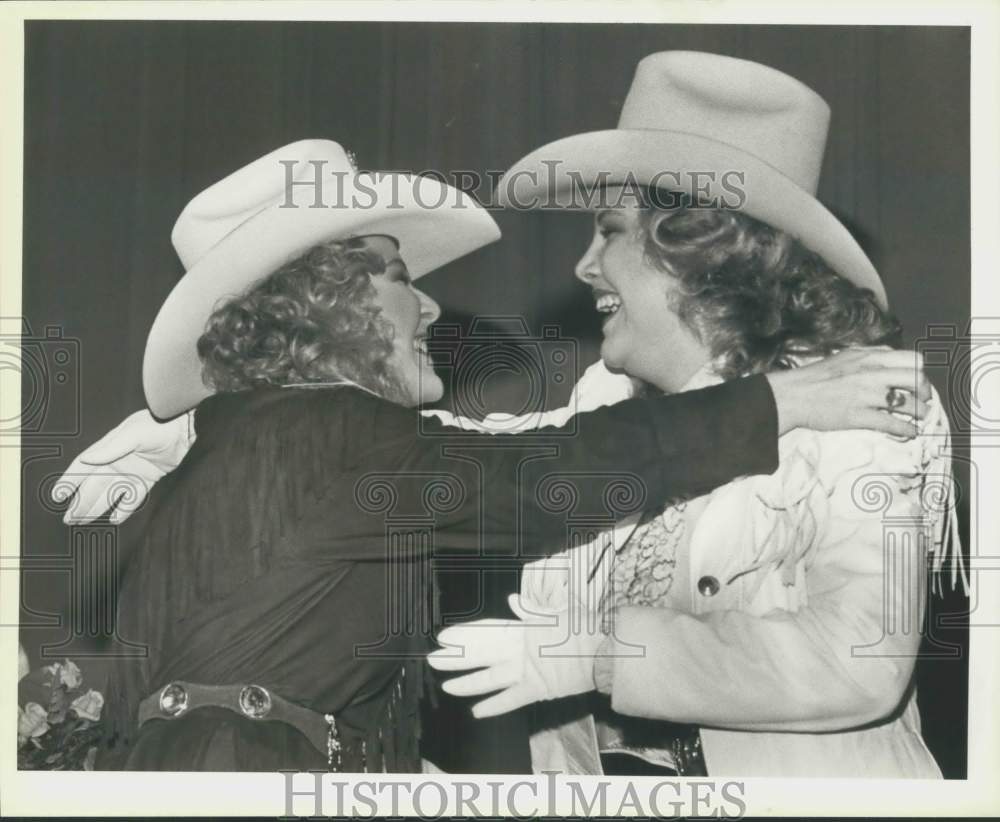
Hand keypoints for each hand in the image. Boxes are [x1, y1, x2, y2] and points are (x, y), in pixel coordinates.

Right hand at [52, 409, 193, 523]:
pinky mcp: (148, 479)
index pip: (82, 467)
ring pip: (110, 494)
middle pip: (93, 486)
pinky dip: (124, 509)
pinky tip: (115, 519)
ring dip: (97, 508)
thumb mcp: (133, 434)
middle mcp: (117, 462)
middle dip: (80, 503)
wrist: (185, 429)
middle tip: (69, 519)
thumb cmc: (158, 425)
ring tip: (84, 521)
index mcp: (108, 450)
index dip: (69, 481)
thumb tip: (86, 459)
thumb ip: (110, 448)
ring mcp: (132, 471)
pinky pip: (132, 497)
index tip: (57, 496)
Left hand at [427, 594, 605, 717]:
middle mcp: (518, 651)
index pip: (484, 631)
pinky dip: (493, 706)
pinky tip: (476, 712)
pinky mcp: (536, 691)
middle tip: (432, 660)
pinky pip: (510, 700)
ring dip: (466, 684)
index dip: (463, 634)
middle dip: (455, 658)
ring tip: (446, 687)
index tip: (444, 636)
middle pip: (479, 655)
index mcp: (521, 630)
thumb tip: (513, 600)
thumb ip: (532, 609)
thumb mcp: (556, 612)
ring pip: (488, 680)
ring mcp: (525, 672)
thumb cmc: (582, 628)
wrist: (603, 652)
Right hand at [766, 348, 930, 437]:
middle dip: (925, 392)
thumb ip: (871, 353)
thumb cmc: (816, 375)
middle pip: (917, 380)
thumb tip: (892, 354)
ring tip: (920, 417)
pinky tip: (910, 432)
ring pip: (909, 404)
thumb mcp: (845, 355)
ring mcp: (867, 396)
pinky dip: (907, 429)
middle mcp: (873, 374)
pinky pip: (893, 424)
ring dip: (920, 412)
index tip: (918, 382)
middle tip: (924, 400)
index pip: (913, 360)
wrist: (793, 395)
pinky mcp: (860, 416)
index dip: (920, 372)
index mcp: (870, 358)